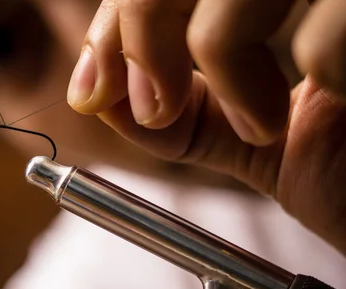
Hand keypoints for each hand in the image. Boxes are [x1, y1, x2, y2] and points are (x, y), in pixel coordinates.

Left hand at [67, 1, 345, 254]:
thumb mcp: (256, 141)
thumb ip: (184, 116)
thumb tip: (102, 95)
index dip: (120, 22)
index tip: (94, 87)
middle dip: (141, 28)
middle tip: (143, 102)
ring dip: (222, 53)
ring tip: (264, 119)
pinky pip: (323, 29)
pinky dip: (320, 73)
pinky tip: (343, 102)